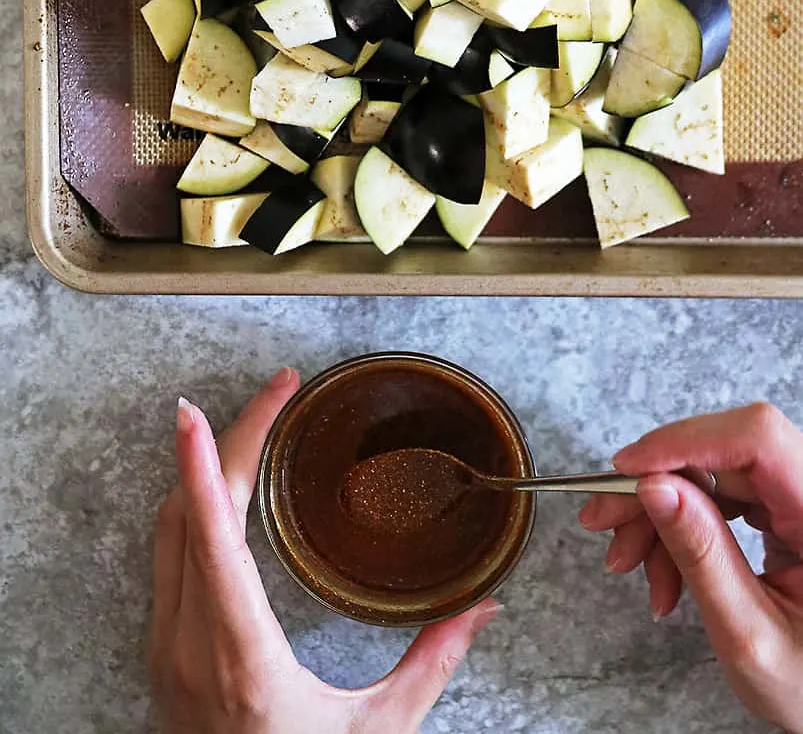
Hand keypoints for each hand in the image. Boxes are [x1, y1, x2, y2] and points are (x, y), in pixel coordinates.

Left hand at [148, 368, 497, 733]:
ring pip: (169, 529)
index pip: (210, 538)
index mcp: (239, 656)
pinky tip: (224, 486)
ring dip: (203, 468)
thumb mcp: (377, 731)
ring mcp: (166, 646)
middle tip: (274, 392)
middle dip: (223, 440)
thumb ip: (432, 664)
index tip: (195, 411)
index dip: (201, 465)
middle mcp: (188, 643)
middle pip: (188, 514)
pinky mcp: (164, 649)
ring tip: (251, 424)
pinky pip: (169, 554)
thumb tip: (484, 609)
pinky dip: (194, 503)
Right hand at [579, 403, 802, 732]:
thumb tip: (653, 487)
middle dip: (654, 485)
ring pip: (710, 474)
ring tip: (630, 563)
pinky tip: (662, 567)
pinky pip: (718, 494)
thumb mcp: (749, 636)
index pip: (757, 440)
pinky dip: (678, 525)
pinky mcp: (783, 509)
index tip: (628, 471)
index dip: (687, 442)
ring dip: (658, 513)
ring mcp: (798, 500)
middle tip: (602, 520)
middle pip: (722, 454)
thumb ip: (702, 556)